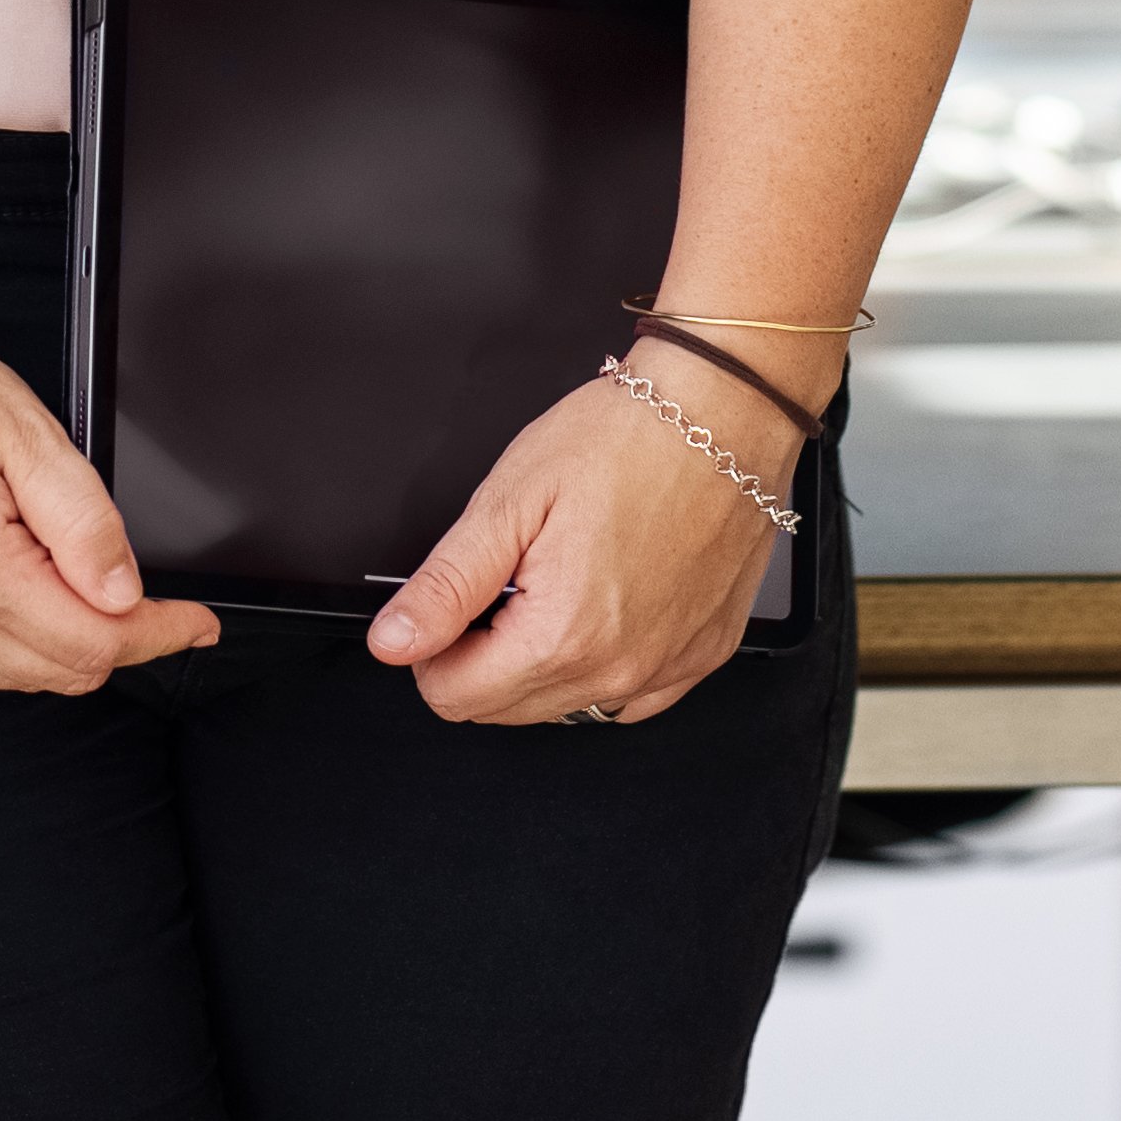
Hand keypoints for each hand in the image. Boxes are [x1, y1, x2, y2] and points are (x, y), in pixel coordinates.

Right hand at [0, 307, 219, 697]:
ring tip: (73, 572)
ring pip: (21, 677)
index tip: (196, 624)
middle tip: (147, 594)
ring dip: (68, 641)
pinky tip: (25, 588)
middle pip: (64, 672)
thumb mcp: (22, 431)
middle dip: (121, 638)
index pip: (96, 643)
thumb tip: (126, 593)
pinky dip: (18, 642)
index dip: (160, 634)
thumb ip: (84, 519)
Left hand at [372, 349, 806, 727]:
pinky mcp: (703, 656)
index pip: (454, 696)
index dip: (434, 646)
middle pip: (505, 709)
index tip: (455, 599)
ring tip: (559, 580)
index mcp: (561, 636)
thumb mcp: (512, 499)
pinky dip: (602, 661)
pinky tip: (605, 604)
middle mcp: (619, 670)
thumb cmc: (629, 439)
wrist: (726, 411)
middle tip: (510, 576)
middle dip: (485, 653)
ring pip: (565, 707)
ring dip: (542, 659)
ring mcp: (668, 670)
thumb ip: (447, 585)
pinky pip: (630, 696)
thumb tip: (394, 643)